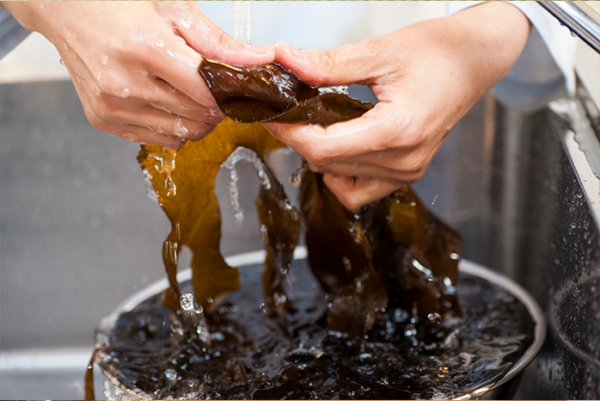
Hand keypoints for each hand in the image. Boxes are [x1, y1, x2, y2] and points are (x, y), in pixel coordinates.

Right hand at [2, 2, 273, 148]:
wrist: (65, 10)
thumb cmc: (120, 4)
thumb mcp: (174, 10)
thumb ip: (218, 43)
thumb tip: (260, 61)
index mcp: (144, 48)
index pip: (206, 92)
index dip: (229, 95)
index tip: (237, 89)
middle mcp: (124, 83)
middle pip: (197, 118)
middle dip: (216, 108)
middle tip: (214, 91)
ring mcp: (110, 106)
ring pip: (181, 135)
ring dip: (196, 120)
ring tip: (189, 95)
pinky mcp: (102, 120)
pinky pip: (157, 140)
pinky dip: (172, 127)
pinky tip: (166, 102)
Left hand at [265, 3, 529, 209]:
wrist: (475, 61)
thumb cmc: (438, 52)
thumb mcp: (379, 51)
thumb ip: (328, 64)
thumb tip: (285, 60)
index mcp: (397, 131)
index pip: (324, 148)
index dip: (290, 133)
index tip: (272, 114)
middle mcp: (404, 161)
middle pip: (328, 165)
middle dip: (299, 139)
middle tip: (285, 112)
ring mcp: (407, 172)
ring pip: (341, 181)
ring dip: (320, 156)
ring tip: (313, 124)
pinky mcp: (408, 173)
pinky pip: (361, 191)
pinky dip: (341, 175)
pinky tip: (338, 146)